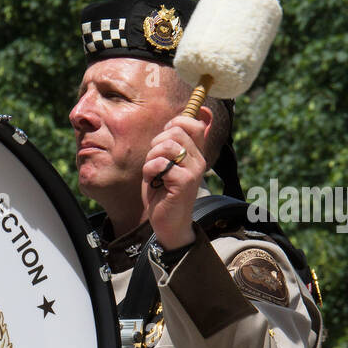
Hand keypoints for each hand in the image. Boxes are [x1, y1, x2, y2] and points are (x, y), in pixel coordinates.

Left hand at [140, 113, 208, 249]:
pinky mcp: (184, 182)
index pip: (194, 123)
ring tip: (153, 173)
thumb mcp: (165, 165)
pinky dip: (149, 171)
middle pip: (176, 130)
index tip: (163, 140)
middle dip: (156, 143)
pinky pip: (160, 163)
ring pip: (167, 145)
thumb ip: (168, 146)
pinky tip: (153, 182)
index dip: (175, 123)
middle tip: (154, 162)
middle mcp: (198, 159)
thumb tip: (169, 125)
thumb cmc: (163, 193)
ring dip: (151, 158)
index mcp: (195, 153)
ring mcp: (193, 170)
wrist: (168, 223)